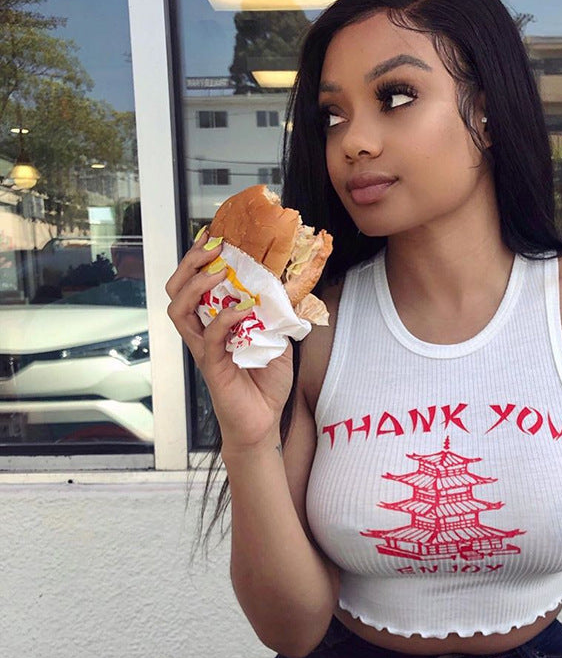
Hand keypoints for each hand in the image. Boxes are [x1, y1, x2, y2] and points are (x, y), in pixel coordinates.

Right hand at [165, 229, 294, 449]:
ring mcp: (204, 350)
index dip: (198, 259)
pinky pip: (210, 339)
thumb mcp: (276, 339)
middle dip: (189, 264)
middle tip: (210, 246)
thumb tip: (289, 287)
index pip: (194, 285)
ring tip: (216, 271)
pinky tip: (242, 309)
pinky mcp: (213, 368)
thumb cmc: (264, 383)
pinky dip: (225, 320)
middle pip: (176, 291)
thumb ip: (276, 315)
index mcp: (214, 323)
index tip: (213, 235)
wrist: (262, 422)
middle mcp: (202, 333)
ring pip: (180, 311)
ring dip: (197, 286)